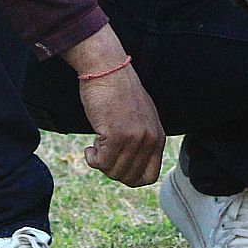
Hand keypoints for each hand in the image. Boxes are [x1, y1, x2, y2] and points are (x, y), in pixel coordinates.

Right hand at [64, 25, 162, 185]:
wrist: (107, 69)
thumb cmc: (118, 92)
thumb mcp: (140, 117)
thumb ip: (141, 140)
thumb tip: (131, 168)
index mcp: (158, 137)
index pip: (149, 176)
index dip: (130, 178)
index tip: (116, 167)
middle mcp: (149, 139)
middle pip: (128, 177)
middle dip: (111, 170)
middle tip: (102, 153)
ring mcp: (134, 137)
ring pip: (113, 171)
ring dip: (100, 163)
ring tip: (97, 145)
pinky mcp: (117, 134)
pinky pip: (101, 162)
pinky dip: (92, 158)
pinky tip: (90, 146)